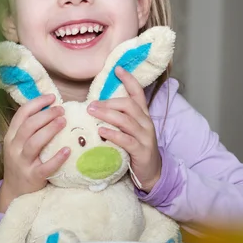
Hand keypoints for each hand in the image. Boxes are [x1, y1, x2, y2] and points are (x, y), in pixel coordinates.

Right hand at [0, 94, 69, 212]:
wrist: (14, 191)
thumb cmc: (22, 162)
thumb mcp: (19, 143)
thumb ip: (30, 128)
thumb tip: (52, 108)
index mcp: (11, 136)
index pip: (21, 114)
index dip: (37, 103)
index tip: (52, 97)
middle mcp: (14, 147)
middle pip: (29, 126)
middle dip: (46, 115)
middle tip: (62, 110)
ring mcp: (22, 163)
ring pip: (34, 143)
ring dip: (50, 130)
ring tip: (64, 121)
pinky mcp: (32, 177)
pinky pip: (45, 167)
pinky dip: (57, 158)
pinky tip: (68, 150)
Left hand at [87, 67, 160, 192]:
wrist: (152, 173)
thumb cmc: (136, 149)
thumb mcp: (130, 130)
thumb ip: (118, 118)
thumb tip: (96, 107)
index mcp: (143, 115)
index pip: (138, 93)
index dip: (129, 79)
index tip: (117, 68)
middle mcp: (145, 122)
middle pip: (128, 105)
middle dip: (109, 102)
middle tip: (91, 104)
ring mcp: (145, 136)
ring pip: (126, 120)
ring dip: (107, 114)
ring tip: (91, 113)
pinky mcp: (141, 151)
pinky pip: (126, 140)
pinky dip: (113, 134)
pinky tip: (101, 132)